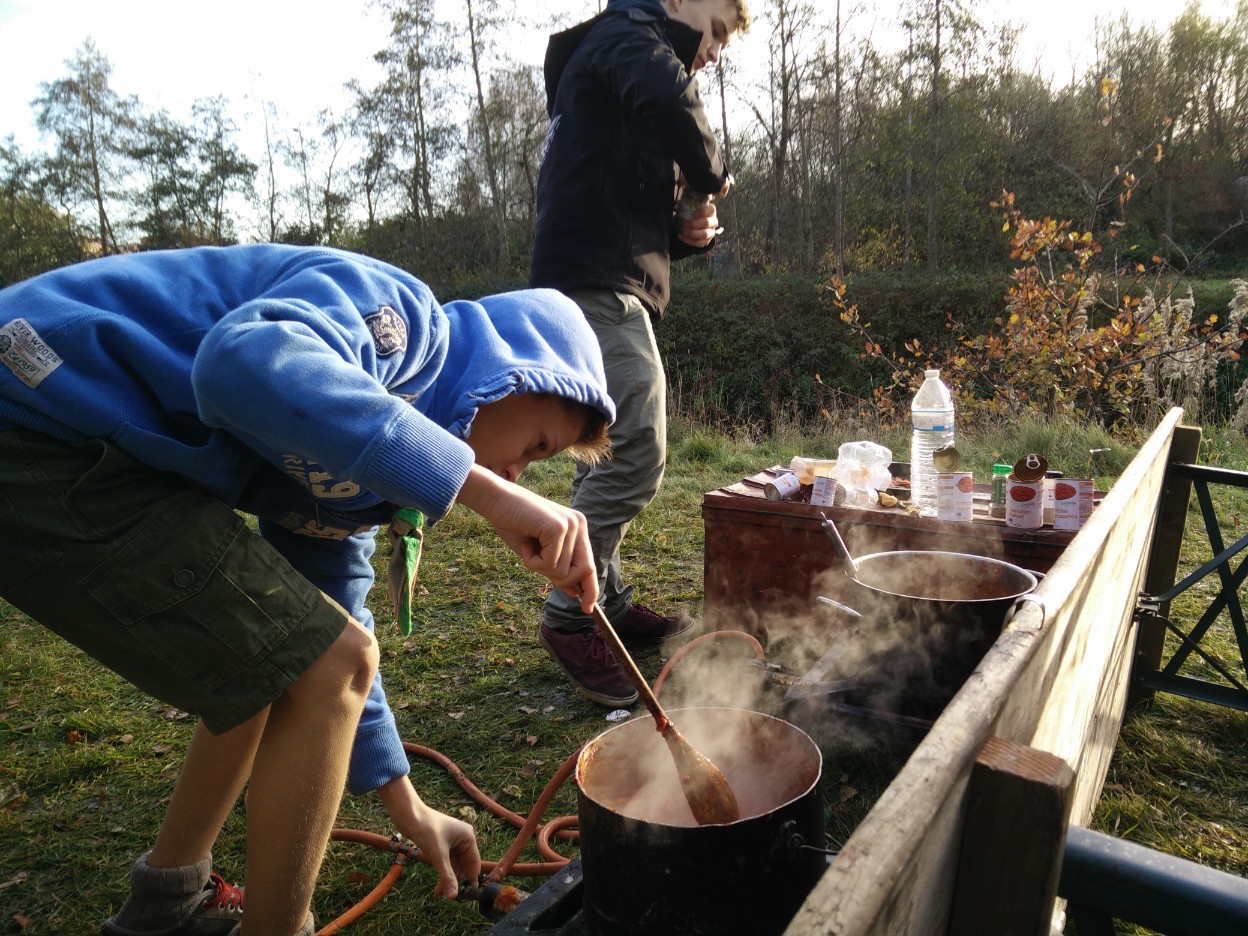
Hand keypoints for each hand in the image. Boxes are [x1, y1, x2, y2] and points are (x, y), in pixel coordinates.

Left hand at [377, 776, 481, 898]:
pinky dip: (443, 872)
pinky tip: (438, 885)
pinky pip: (447, 862)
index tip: (467, 896)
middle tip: (450, 897)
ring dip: (448, 879)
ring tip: (440, 893)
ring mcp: (453, 842)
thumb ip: (447, 876)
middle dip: (457, 881)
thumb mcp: (438, 855)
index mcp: (468, 837)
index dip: (470, 879)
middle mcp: (463, 839)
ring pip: (454, 866)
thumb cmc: (426, 829)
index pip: (474, 863)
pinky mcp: (442, 844)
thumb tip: (454, 896)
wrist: (409, 816)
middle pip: (464, 866)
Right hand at [456, 465, 598, 611]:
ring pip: (562, 571)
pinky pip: (550, 563)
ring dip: (539, 566)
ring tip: (527, 544)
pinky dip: (532, 561)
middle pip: (582, 571)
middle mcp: (578, 525)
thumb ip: (556, 568)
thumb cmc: (513, 524)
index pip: (590, 565)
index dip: (590, 589)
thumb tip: (575, 592)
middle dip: (559, 578)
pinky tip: (525, 542)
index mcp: (577, 528)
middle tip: (534, 559)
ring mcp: (570, 525)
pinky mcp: (558, 528)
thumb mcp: (538, 552)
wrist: (495, 500)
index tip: (587, 609)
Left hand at [677, 201, 719, 248]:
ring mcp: (711, 233)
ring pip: (704, 234)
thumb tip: (676, 203)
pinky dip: (688, 240)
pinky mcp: (706, 241)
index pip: (711, 209)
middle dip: (693, 223)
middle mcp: (713, 222)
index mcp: (711, 211)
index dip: (702, 211)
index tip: (693, 213)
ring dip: (691, 233)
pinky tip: (681, 236)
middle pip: (706, 222)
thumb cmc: (693, 214)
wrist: (696, 225)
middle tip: (684, 223)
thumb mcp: (692, 207)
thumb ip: (687, 203)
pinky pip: (698, 243)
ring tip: (683, 230)